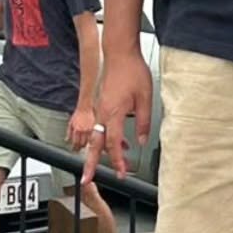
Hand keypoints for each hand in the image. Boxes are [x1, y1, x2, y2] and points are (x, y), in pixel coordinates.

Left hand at [68, 105, 95, 150]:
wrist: (89, 104)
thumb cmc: (80, 112)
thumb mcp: (71, 122)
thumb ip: (69, 132)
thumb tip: (67, 141)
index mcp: (77, 130)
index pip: (75, 144)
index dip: (75, 148)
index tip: (75, 150)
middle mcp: (85, 131)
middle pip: (83, 144)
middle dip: (81, 146)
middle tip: (81, 147)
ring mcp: (93, 129)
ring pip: (91, 141)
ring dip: (90, 144)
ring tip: (89, 144)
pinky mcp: (100, 127)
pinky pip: (98, 136)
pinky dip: (97, 139)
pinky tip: (96, 139)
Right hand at [82, 47, 152, 182]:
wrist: (120, 53)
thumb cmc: (132, 71)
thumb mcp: (145, 97)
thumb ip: (143, 121)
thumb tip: (142, 140)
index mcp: (113, 113)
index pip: (113, 144)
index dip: (118, 161)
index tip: (121, 172)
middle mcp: (101, 113)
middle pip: (94, 145)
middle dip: (90, 165)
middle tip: (87, 180)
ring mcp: (99, 108)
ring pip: (94, 136)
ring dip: (98, 151)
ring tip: (107, 162)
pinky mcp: (100, 103)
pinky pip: (98, 126)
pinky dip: (102, 137)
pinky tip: (114, 139)